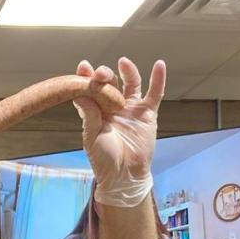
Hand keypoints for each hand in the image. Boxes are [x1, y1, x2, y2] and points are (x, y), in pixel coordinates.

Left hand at [74, 57, 165, 207]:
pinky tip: (159, 65)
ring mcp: (131, 109)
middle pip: (110, 84)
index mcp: (97, 113)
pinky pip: (154, 93)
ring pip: (131, 84)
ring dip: (127, 71)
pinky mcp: (147, 114)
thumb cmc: (104, 160)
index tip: (83, 67)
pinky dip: (158, 79)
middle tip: (102, 73)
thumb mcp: (92, 138)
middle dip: (105, 75)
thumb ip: (89, 115)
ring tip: (122, 63)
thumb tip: (80, 93)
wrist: (123, 176)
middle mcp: (114, 107)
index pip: (91, 91)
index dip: (86, 78)